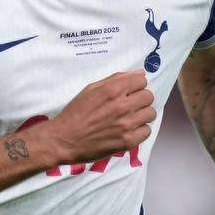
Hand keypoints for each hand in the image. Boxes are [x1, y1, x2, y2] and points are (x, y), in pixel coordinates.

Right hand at [41, 71, 155, 163]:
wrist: (64, 140)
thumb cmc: (76, 113)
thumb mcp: (91, 89)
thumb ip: (116, 79)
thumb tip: (139, 73)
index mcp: (112, 90)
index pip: (141, 80)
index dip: (135, 85)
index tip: (129, 92)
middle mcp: (122, 106)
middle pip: (148, 96)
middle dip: (140, 99)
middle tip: (129, 106)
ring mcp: (126, 124)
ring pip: (150, 113)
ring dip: (142, 115)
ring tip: (129, 119)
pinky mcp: (128, 141)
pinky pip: (146, 131)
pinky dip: (139, 131)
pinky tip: (128, 131)